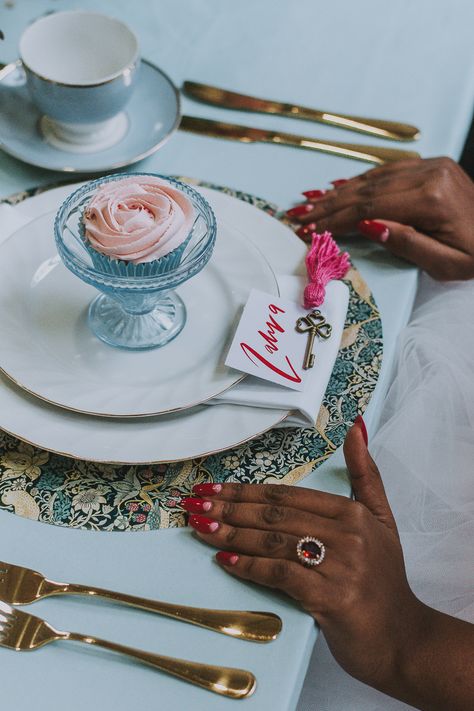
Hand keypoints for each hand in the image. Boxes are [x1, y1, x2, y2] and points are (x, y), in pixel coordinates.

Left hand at [183, 420, 425, 693]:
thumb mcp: (382, 520)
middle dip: (229, 509)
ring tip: (200, 528)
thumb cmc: (384, 580)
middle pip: (274, 516)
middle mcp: (346, 535)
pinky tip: (225, 561)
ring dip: (231, 534)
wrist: (402, 638)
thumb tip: (355, 427)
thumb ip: (365, 475)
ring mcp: (339, 566)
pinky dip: (249, 566)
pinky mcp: (330, 597)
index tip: (214, 488)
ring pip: (272, 541)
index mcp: (352, 513)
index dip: (245, 491)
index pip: (287, 496)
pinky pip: (279, 574)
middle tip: (195, 504)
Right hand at [289, 157, 473, 280]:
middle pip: (366, 190)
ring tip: (310, 202)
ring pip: (374, 178)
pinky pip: (388, 170)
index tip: (309, 228)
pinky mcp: (432, 166)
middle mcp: (429, 175)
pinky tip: (339, 186)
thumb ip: (406, 244)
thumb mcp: (446, 264)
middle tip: (298, 214)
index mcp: (431, 200)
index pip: (370, 208)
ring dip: (339, 192)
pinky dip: (361, 180)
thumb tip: (367, 226)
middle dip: (329, 204)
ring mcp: (431, 167)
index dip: (337, 219)